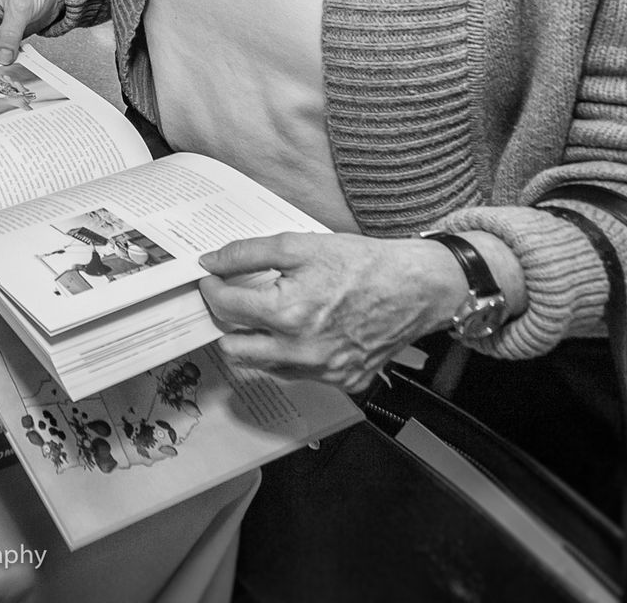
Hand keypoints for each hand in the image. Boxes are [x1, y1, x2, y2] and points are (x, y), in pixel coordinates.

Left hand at [197, 232, 470, 393]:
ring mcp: (322, 372)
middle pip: (234, 348)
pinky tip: (306, 329)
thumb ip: (249, 253)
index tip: (210, 278)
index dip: (211, 288)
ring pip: (264, 365)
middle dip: (226, 321)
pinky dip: (293, 353)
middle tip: (234, 299)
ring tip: (272, 313)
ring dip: (258, 340)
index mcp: (287, 313)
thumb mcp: (301, 244)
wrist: (415, 287)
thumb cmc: (361, 263)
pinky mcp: (342, 382)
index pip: (225, 307)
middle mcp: (301, 351)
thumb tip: (211, 262)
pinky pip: (299, 374)